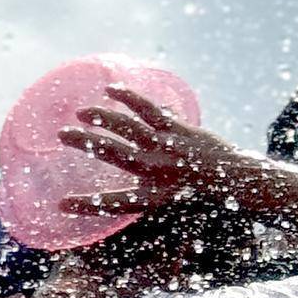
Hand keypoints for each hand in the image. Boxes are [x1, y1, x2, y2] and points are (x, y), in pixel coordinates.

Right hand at [55, 86, 270, 227]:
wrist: (237, 183)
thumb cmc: (202, 199)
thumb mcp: (172, 207)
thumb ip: (148, 195)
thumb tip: (128, 187)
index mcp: (152, 199)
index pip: (113, 203)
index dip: (87, 205)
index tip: (61, 204)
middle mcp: (155, 171)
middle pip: (111, 153)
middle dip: (83, 142)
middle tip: (60, 134)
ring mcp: (166, 147)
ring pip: (126, 126)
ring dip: (101, 117)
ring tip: (80, 112)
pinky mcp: (177, 129)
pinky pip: (148, 109)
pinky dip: (128, 97)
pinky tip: (111, 89)